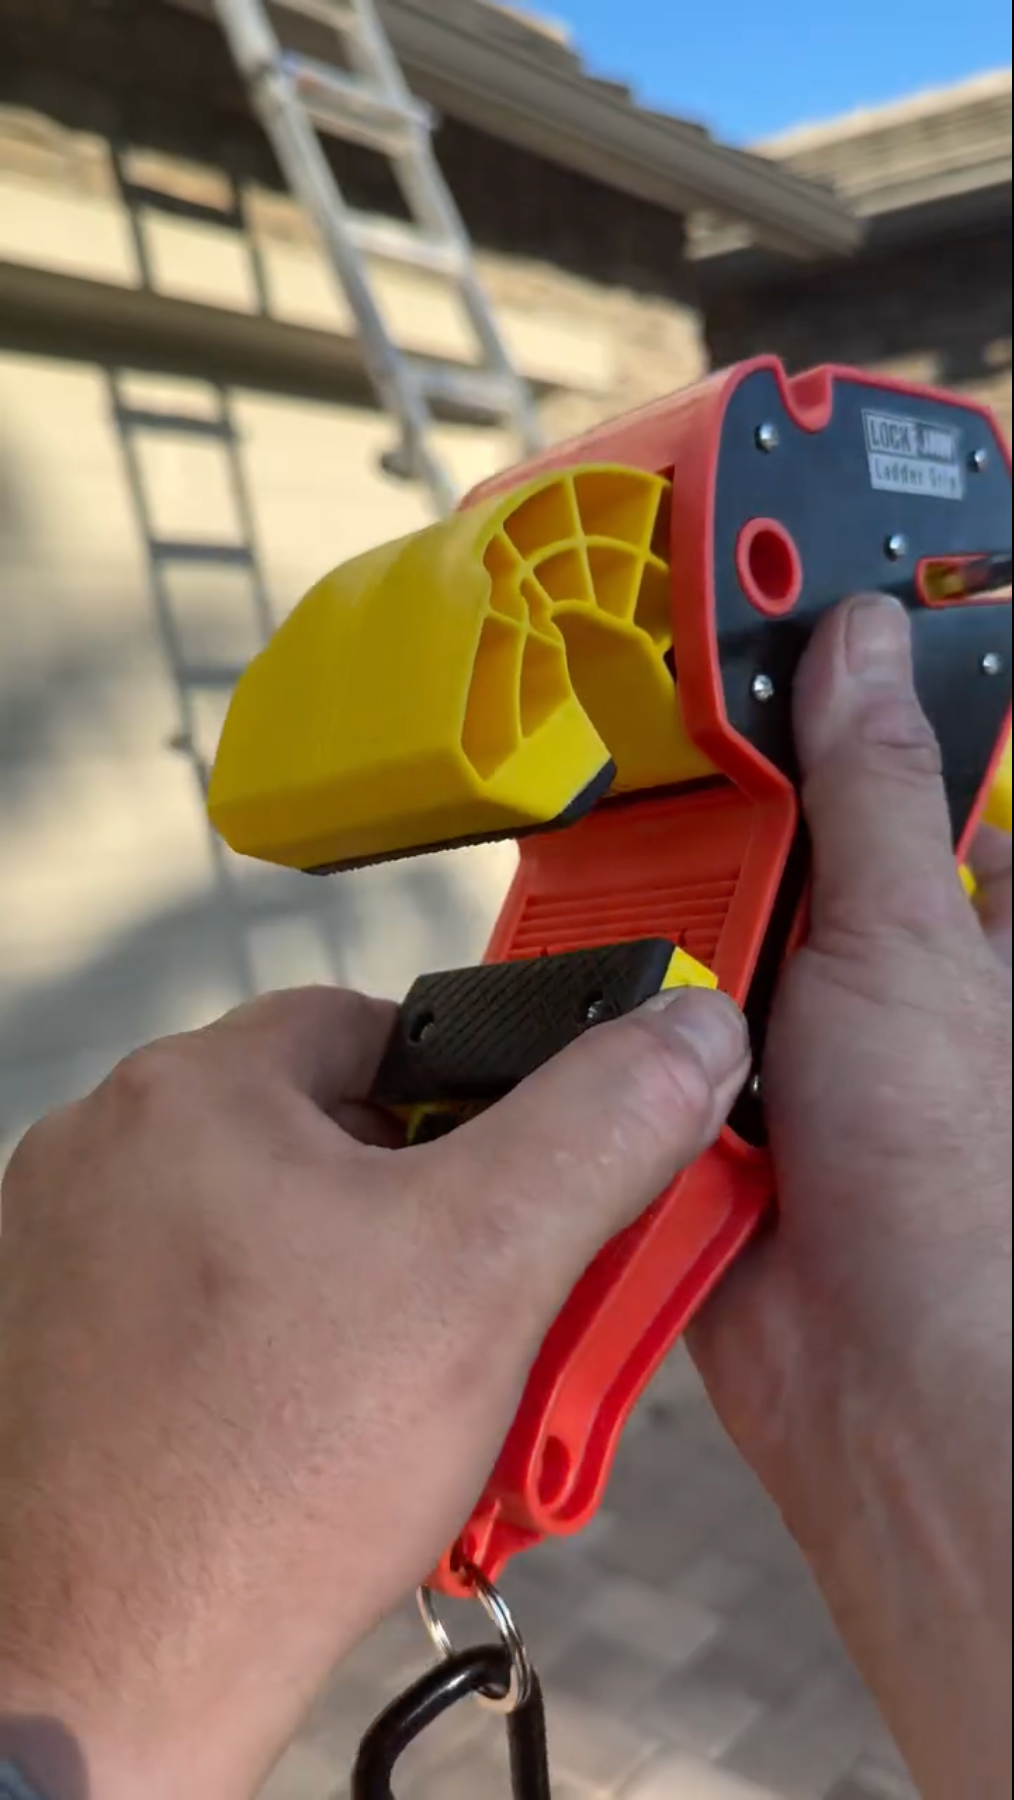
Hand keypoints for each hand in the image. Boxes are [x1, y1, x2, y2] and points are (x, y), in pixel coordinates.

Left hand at [0, 970, 747, 1796]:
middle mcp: (104, 1157)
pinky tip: (333, 1430)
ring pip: (271, 1237)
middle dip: (425, 1218)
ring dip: (361, 1290)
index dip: (474, 1100)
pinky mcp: (62, 1358)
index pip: (372, 1028)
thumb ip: (601, 1128)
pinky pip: (208, 1316)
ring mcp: (68, 1261)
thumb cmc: (273, 1472)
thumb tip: (685, 1030)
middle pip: (323, 1140)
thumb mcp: (486, 1266)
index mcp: (188, 1091)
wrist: (112, 1677)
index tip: (523, 1178)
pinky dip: (281, 1353)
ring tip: (419, 1389)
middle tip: (487, 1305)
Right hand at [690, 595, 1011, 1799]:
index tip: (747, 572)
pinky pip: (616, 1012)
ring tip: (583, 790)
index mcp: (918, 908)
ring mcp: (752, 1027)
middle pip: (745, 821)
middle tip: (624, 665)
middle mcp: (837, 960)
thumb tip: (854, 641)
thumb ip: (867, 789)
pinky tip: (554, 935)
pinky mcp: (677, 1095)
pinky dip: (588, 982)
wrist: (870, 1374)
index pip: (859, 755)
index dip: (811, 667)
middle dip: (691, 771)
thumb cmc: (945, 1163)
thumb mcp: (907, 937)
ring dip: (632, 881)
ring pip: (668, 909)